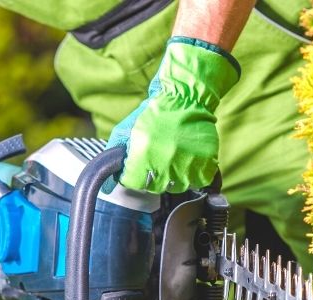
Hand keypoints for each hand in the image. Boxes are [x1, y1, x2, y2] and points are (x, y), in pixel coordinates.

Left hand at [106, 37, 239, 193]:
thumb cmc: (154, 113)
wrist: (185, 98)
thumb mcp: (125, 130)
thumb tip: (107, 184)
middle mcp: (164, 163)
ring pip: (176, 186)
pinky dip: (193, 173)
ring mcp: (186, 166)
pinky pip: (196, 181)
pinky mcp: (205, 165)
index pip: (132, 183)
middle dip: (153, 174)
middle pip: (154, 187)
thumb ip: (113, 156)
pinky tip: (188, 157)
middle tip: (159, 156)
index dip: (133, 174)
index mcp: (142, 155)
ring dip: (174, 175)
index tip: (138, 165)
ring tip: (174, 155)